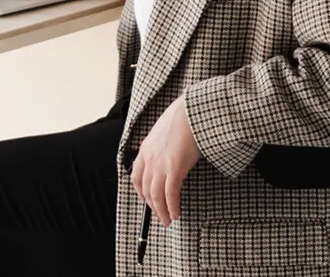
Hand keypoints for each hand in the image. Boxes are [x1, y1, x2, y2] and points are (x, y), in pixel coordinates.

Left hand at [131, 96, 200, 227]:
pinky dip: (172, 206)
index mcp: (146, 148)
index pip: (137, 176)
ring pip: (156, 195)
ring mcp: (161, 164)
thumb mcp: (167, 129)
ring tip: (168, 220)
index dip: (141, 192)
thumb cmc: (185, 116)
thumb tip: (171, 152)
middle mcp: (150, 158)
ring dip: (162, 211)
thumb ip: (164, 143)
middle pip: (146, 189)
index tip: (147, 200)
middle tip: (160, 215)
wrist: (193, 110)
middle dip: (152, 206)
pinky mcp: (175, 168)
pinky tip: (176, 213)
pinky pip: (170, 194)